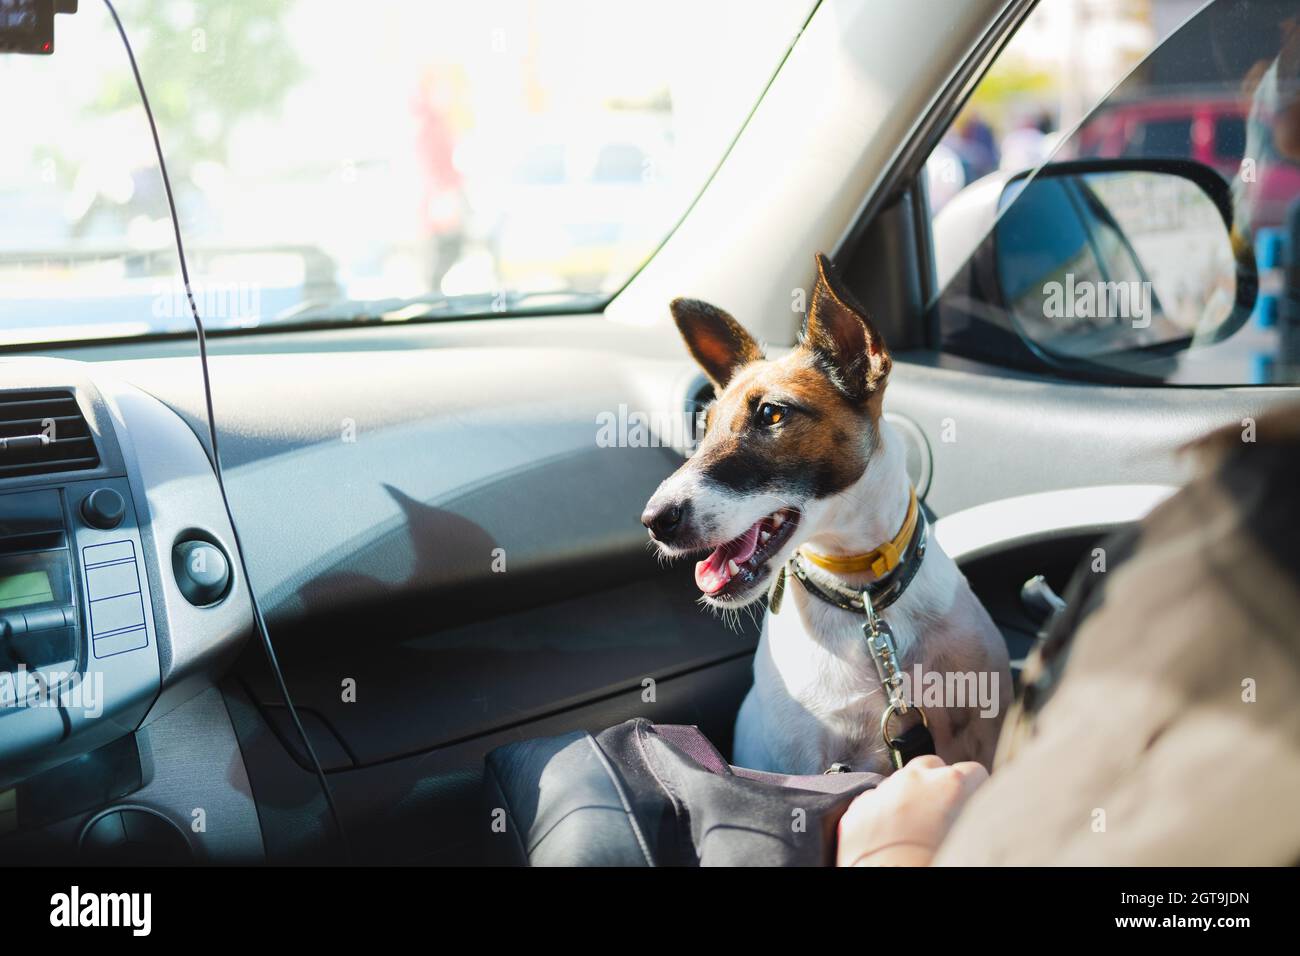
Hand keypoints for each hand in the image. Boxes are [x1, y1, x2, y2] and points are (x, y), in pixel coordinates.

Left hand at [836, 755, 988, 866]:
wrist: (889, 880)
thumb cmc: (931, 864)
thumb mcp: (969, 836)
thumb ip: (971, 813)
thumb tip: (971, 811)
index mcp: (950, 784)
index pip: (973, 772)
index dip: (975, 790)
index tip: (972, 803)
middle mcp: (914, 779)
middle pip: (934, 767)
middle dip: (940, 785)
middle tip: (943, 815)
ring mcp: (884, 789)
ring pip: (902, 780)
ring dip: (911, 796)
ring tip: (916, 827)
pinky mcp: (859, 806)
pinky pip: (877, 799)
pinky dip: (885, 810)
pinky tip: (892, 834)